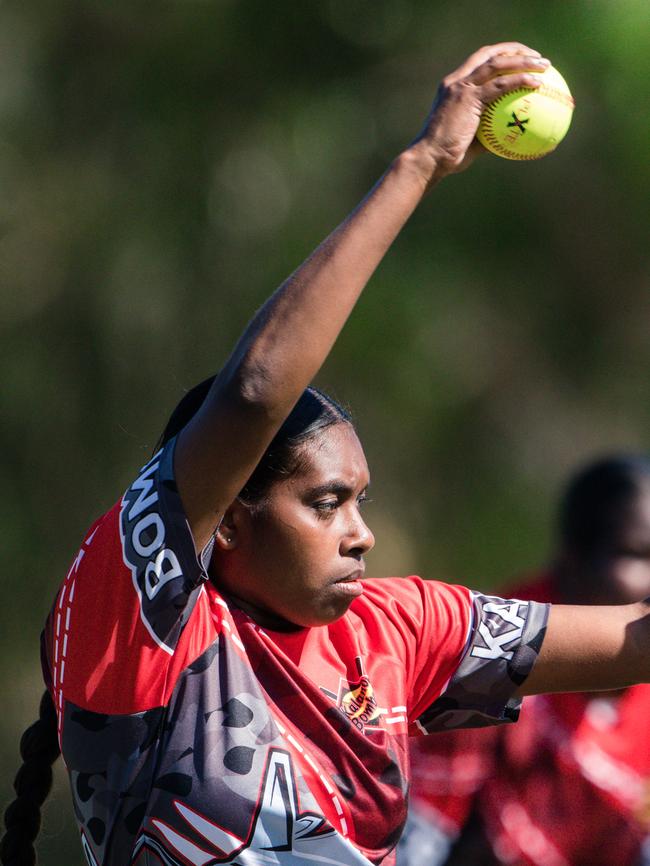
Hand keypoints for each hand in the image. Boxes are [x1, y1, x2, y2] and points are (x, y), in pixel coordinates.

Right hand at [410, 43, 549, 185]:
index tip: (521, 60)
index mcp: (454, 87)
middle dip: (514, 50)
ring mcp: (461, 88)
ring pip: (497, 63)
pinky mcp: (468, 98)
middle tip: (536, 56)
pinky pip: (500, 85)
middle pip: (489, 54)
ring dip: (522, 60)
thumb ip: (488, 134)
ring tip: (544, 65)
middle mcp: (456, 81)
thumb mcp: (471, 143)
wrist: (430, 159)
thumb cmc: (447, 158)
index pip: (479, 62)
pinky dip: (520, 80)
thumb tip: (511, 137)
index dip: (501, 56)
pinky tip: (537, 84)